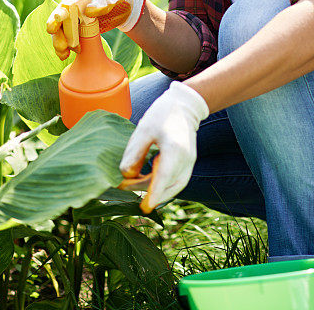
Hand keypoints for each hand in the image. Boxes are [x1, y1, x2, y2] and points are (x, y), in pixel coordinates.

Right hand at [46, 0, 145, 60]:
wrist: (125, 8)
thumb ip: (102, 2)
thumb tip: (88, 10)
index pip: (64, 7)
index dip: (57, 17)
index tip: (54, 27)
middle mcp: (72, 8)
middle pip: (59, 22)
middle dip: (58, 35)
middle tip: (63, 46)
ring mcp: (75, 20)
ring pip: (62, 32)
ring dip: (60, 44)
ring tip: (65, 55)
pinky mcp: (79, 31)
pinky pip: (69, 40)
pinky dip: (66, 48)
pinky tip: (67, 55)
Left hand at [119, 81, 208, 211]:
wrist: (185, 106)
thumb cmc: (162, 114)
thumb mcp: (144, 129)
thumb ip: (134, 152)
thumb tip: (126, 175)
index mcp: (174, 148)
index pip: (165, 176)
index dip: (154, 193)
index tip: (144, 207)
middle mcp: (186, 160)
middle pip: (167, 185)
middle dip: (146, 191)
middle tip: (124, 186)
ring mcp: (189, 164)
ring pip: (172, 187)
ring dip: (153, 190)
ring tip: (133, 184)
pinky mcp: (188, 165)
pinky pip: (175, 182)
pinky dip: (161, 185)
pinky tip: (146, 181)